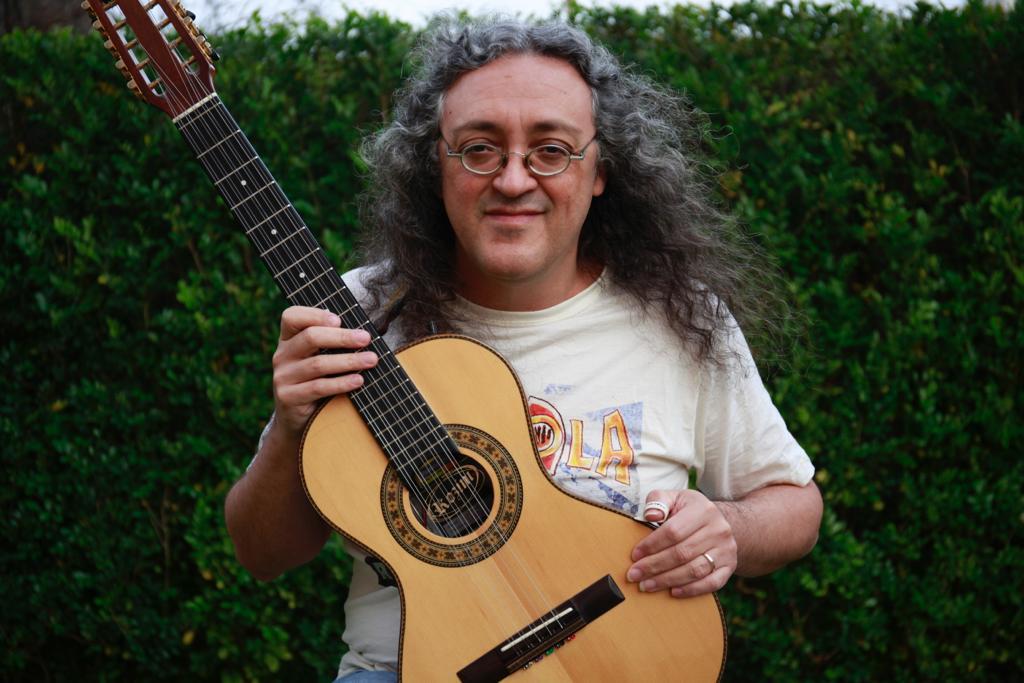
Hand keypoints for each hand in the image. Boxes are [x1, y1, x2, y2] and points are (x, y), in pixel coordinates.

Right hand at [271, 306, 377, 436]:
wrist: (295, 418)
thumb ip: (330, 343)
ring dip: (348, 361)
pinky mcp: (288, 397)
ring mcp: (283, 377)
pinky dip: (341, 383)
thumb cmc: (315, 380)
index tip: (339, 320)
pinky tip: (358, 380)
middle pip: (310, 337)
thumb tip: (363, 333)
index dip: (315, 315)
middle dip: (342, 337)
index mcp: (287, 339)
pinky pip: (318, 387)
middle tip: (366, 338)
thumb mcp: (316, 358)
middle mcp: (281, 355)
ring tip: (371, 360)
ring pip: (318, 364)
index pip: (291, 316)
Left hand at [626, 489, 736, 597]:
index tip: (635, 555)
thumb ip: (658, 501)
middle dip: (654, 566)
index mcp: (703, 510)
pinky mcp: (729, 567)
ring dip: (667, 580)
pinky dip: (691, 590)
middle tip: (634, 575)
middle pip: (682, 553)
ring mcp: (726, 550)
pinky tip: (673, 592)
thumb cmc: (689, 511)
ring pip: (694, 570)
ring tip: (646, 585)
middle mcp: (718, 530)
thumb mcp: (674, 498)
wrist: (720, 523)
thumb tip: (650, 515)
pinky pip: (711, 583)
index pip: (673, 531)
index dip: (652, 545)